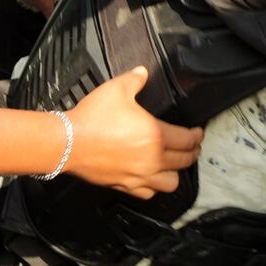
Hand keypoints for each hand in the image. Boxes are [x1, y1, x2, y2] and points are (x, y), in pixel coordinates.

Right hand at [65, 66, 203, 198]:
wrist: (66, 142)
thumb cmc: (92, 118)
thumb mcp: (117, 89)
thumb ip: (135, 80)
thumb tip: (142, 72)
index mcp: (156, 135)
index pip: (187, 139)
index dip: (197, 136)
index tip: (198, 133)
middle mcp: (152, 159)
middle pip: (184, 161)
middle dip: (192, 153)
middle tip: (193, 147)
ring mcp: (138, 176)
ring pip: (171, 183)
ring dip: (176, 173)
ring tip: (175, 164)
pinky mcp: (124, 186)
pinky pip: (148, 193)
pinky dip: (153, 187)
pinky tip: (152, 179)